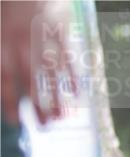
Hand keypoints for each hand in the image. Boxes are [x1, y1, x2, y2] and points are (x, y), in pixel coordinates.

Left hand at [1, 1, 76, 124]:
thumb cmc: (9, 6)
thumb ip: (2, 52)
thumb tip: (4, 77)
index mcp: (2, 40)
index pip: (4, 78)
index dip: (9, 101)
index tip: (13, 121)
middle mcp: (22, 41)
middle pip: (31, 80)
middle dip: (38, 106)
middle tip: (43, 126)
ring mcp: (44, 36)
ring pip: (52, 73)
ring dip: (58, 96)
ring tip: (61, 117)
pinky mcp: (60, 30)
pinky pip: (68, 57)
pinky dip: (73, 75)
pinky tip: (76, 92)